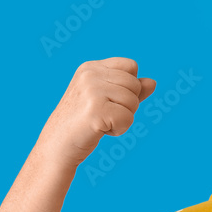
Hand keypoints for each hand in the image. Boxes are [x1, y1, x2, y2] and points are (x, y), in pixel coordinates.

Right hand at [41, 57, 155, 166]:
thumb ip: (130, 90)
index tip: (109, 99)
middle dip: (127, 104)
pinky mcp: (95, 109)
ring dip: (123, 118)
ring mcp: (92, 91)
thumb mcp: (107, 100)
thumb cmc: (84, 122)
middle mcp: (90, 74)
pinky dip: (119, 129)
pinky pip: (128, 118)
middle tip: (104, 114)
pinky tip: (100, 130)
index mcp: (91, 67)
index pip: (131, 66)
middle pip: (135, 84)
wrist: (58, 145)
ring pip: (133, 102)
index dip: (129, 86)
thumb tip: (153, 83)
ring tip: (101, 121)